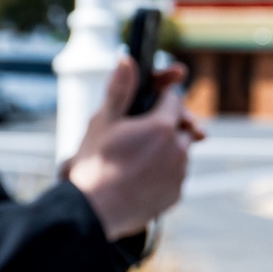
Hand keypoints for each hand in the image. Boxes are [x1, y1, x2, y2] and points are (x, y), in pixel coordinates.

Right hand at [63, 55, 199, 238]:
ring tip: (134, 157)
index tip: (151, 99)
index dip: (162, 96)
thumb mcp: (102, 122)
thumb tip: (127, 59)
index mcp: (162, 126)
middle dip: (166, 124)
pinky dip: (162, 173)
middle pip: (180, 126)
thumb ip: (119, 90)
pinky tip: (138, 177)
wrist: (92, 211)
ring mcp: (180, 174)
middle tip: (142, 129)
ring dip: (165, 149)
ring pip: (179, 152)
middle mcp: (178, 149)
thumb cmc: (94, 164)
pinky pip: (174, 176)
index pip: (173, 99)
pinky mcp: (176, 195)